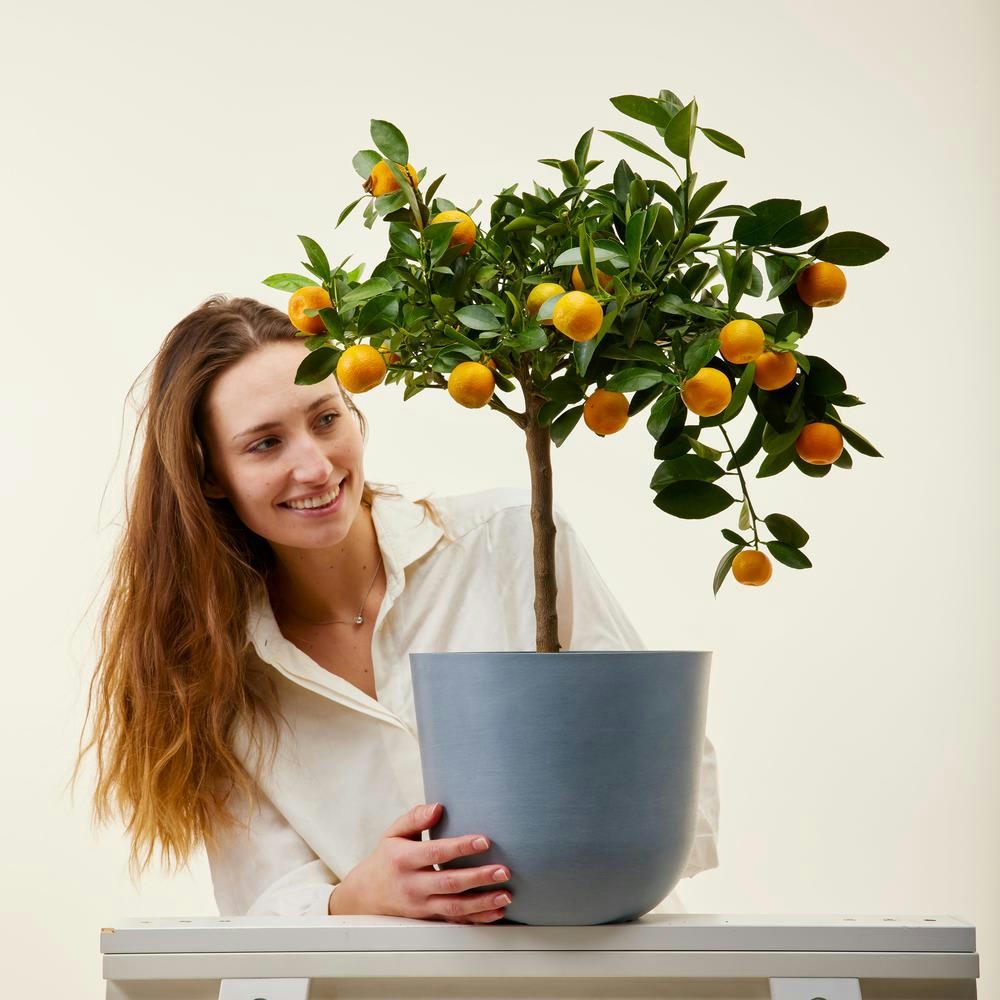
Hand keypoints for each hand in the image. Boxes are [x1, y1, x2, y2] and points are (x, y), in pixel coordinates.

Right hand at [330, 802, 511, 922]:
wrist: (365, 896)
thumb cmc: (386, 859)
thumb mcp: (393, 833)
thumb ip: (415, 817)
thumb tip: (438, 807)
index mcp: (404, 859)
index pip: (436, 852)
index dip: (461, 847)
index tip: (485, 840)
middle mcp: (412, 885)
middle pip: (449, 882)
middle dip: (478, 877)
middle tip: (503, 870)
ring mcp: (420, 906)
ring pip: (455, 907)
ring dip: (482, 902)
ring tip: (505, 894)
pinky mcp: (428, 918)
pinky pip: (455, 921)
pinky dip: (478, 919)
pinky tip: (497, 912)